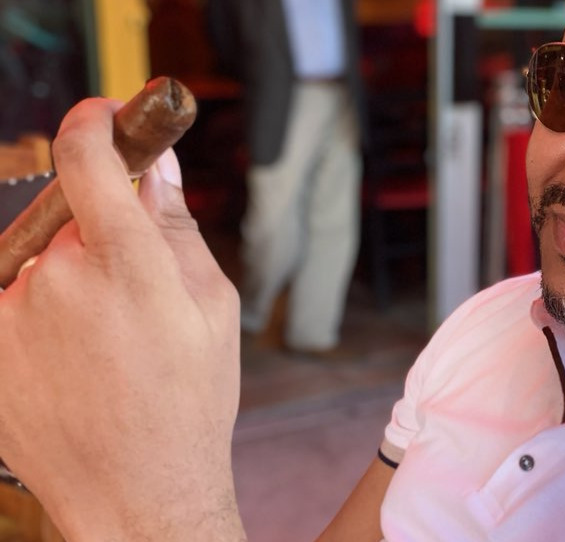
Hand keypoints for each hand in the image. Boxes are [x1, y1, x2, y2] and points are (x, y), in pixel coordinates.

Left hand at [0, 99, 245, 540]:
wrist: (137, 493)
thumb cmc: (189, 403)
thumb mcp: (213, 309)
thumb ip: (177, 228)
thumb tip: (158, 167)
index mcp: (126, 264)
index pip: (87, 157)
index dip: (93, 123)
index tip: (102, 118)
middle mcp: (56, 280)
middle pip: (69, 220)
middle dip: (99, 242)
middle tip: (132, 297)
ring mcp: (10, 317)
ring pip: (36, 264)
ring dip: (65, 286)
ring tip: (103, 349)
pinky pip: (11, 303)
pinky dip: (37, 320)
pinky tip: (73, 366)